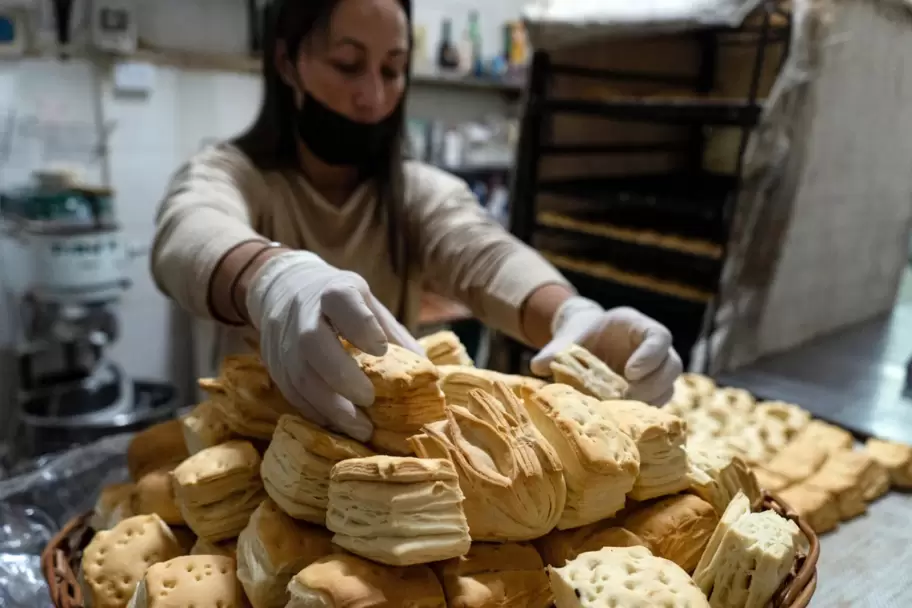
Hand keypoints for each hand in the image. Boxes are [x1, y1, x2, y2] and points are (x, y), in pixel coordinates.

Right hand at [245, 251, 421, 439]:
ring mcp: (283, 340)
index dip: (360, 325)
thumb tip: (426, 371)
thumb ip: (392, 333)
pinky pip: (291, 393)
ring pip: (299, 375)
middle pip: (312, 343)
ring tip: (360, 428)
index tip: (379, 349)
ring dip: (330, 406)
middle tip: (369, 400)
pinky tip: (338, 424)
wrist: (284, 288)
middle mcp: (302, 313)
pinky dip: (315, 412)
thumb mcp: (367, 302)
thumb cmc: (339, 302)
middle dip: (342, 376)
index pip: (340, 300)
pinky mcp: (273, 364)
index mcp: (333, 291)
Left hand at [530, 296, 681, 404]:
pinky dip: (643, 411)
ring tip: (623, 411)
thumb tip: (538, 365)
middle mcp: (653, 347)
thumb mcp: (567, 339)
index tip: (630, 373)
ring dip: (649, 401)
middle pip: (672, 365)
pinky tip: (624, 419)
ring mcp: (655, 370)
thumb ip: (554, 350)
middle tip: (626, 397)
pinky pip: (658, 402)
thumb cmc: (579, 336)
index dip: (650, 356)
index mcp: (637, 325)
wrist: (583, 346)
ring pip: (668, 387)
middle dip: (652, 385)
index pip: (659, 337)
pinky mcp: (651, 390)